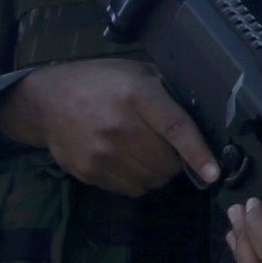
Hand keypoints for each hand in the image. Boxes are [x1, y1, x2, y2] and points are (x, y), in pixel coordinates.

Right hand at [0, 59, 217, 195]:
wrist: (47, 102)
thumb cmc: (99, 83)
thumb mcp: (136, 73)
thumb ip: (166, 91)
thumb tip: (201, 112)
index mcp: (137, 96)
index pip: (176, 128)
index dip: (198, 153)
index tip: (214, 172)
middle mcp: (119, 127)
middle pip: (167, 162)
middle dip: (177, 160)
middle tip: (167, 147)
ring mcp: (102, 152)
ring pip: (152, 180)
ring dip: (158, 172)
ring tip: (146, 152)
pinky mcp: (89, 171)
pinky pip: (131, 189)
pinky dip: (138, 180)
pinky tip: (128, 161)